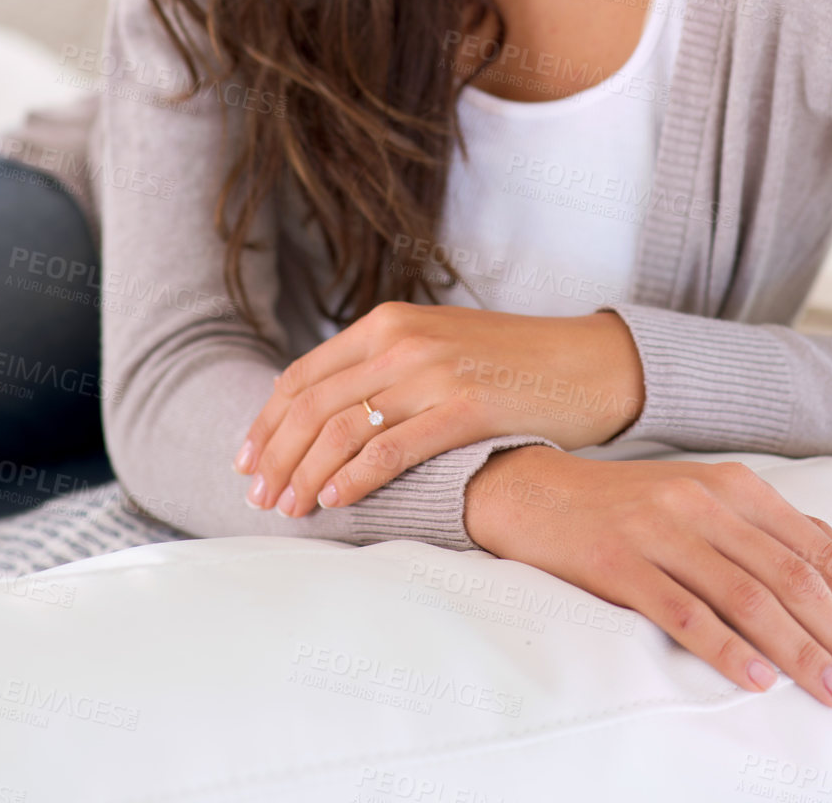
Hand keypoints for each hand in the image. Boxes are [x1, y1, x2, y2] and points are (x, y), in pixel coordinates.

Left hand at [232, 301, 644, 517]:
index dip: (266, 423)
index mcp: (387, 321)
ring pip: (341, 430)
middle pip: (311, 405)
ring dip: (304, 475)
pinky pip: (392, 448)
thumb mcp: (434, 345)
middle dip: (275, 457)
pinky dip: (354, 479)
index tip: (246, 461)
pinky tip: (334, 501)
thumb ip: (381, 368)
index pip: (302, 375)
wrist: (585, 362)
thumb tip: (321, 416)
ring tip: (288, 510)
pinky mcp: (465, 408)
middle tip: (258, 498)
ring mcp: (433, 373)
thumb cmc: (508, 363)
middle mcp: (402, 340)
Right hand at [463, 444, 831, 710]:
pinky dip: (724, 647)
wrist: (532, 490)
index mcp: (732, 485)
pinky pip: (680, 610)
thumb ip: (789, 529)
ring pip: (745, 595)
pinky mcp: (616, 562)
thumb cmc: (630, 504)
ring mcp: (658, 529)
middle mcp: (701, 501)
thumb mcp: (712, 500)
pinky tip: (756, 679)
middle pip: (790, 575)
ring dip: (797, 650)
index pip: (815, 550)